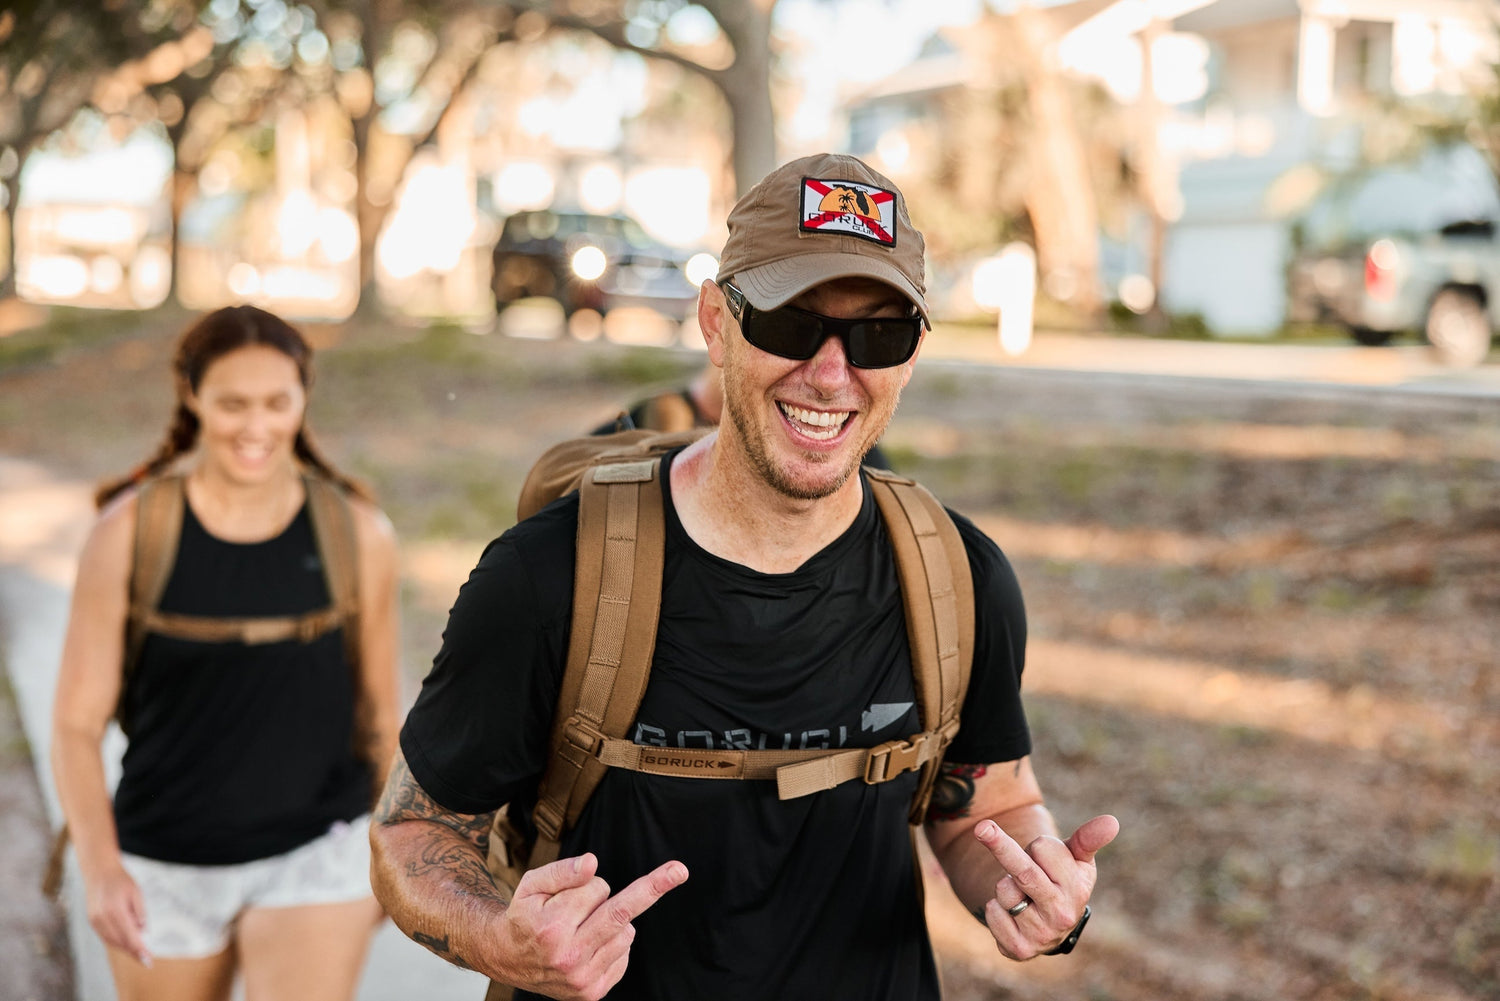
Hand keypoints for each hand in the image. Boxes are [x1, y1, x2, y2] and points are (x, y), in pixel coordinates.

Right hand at [84, 865, 151, 966]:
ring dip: (125, 949)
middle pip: (120, 942)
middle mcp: (102, 918)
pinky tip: (126, 944)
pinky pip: (105, 937)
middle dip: (133, 952)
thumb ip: (140, 913)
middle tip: (146, 960)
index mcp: (115, 910)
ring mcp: (95, 921)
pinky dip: (116, 942)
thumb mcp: (136, 893)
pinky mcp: (92, 921)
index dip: (139, 949)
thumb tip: (144, 933)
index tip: (148, 960)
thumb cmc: (121, 881)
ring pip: (111, 942)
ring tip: (138, 954)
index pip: (130, 936)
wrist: (99, 872)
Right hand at [494, 852, 687, 1000]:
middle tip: (680, 870)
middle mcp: (568, 957)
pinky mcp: (593, 992)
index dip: (589, 882)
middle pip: (622, 912)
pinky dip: (616, 941)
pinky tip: (590, 943)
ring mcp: (582, 979)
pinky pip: (625, 954)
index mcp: (551, 928)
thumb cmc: (525, 914)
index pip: (596, 888)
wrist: (508, 958)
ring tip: (582, 925)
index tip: (578, 883)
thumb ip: (562, 871)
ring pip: (625, 932)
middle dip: (652, 886)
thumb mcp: (533, 884)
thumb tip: (593, 863)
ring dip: (613, 920)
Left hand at [974, 814, 1117, 959]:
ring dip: (1006, 885)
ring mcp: (1040, 934)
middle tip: (982, 827)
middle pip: (1023, 871)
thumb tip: (1111, 822)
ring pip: (1004, 889)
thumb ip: (1089, 839)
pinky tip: (1013, 913)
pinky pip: (991, 913)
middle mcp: (1061, 915)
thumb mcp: (1079, 860)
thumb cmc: (1064, 881)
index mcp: (1077, 889)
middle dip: (1000, 845)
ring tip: (1023, 893)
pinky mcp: (1018, 949)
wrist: (1053, 927)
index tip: (1041, 854)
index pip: (1043, 848)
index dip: (1037, 847)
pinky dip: (995, 908)